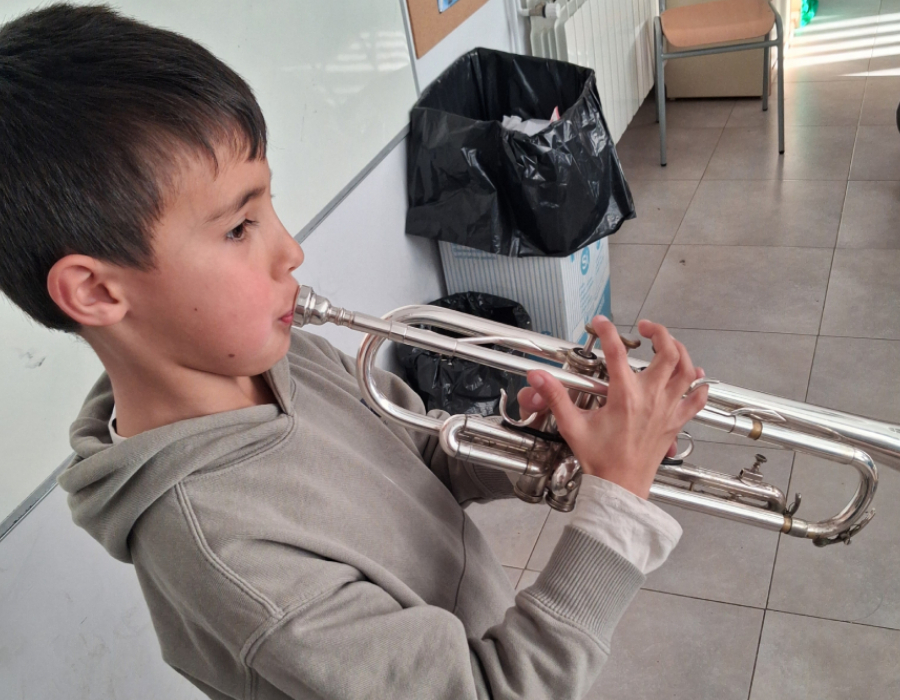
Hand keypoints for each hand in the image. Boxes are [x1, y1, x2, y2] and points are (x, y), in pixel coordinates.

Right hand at [516, 317, 708, 498]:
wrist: (621, 487)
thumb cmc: (600, 459)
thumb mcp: (572, 425)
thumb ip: (555, 397)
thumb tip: (538, 376)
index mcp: (625, 396)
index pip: (616, 351)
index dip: (607, 330)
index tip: (600, 322)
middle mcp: (651, 398)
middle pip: (667, 352)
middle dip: (658, 332)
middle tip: (644, 328)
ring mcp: (667, 410)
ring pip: (687, 370)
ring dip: (680, 351)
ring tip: (667, 344)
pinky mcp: (675, 423)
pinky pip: (697, 400)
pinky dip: (699, 385)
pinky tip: (695, 376)